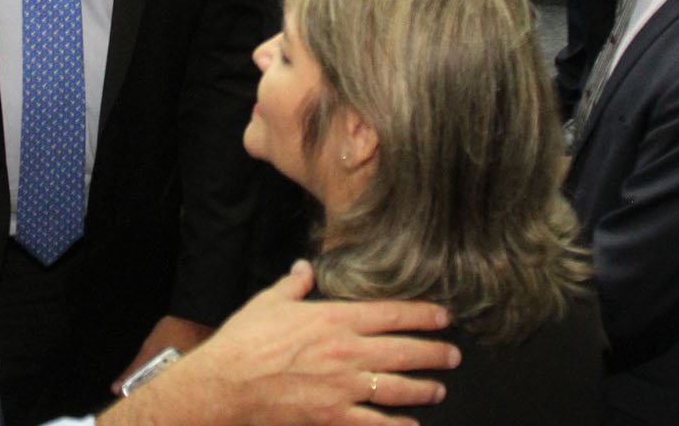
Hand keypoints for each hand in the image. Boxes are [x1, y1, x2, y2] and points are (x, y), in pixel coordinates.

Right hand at [96, 260, 458, 425]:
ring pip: (398, 389)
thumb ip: (293, 286)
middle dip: (434, 353)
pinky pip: (376, 424)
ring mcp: (343, 388)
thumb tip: (304, 269)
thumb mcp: (268, 302)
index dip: (422, 314)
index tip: (443, 316)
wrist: (226, 384)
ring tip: (438, 389)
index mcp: (333, 319)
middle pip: (404, 351)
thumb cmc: (245, 342)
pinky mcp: (334, 417)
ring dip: (424, 389)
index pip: (391, 314)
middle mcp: (346, 353)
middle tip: (452, 354)